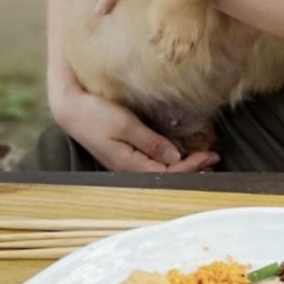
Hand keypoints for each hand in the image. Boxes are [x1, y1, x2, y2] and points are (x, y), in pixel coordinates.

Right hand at [49, 73, 219, 173]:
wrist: (69, 109)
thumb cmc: (93, 114)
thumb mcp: (125, 124)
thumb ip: (150, 142)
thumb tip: (175, 156)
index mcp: (129, 165)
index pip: (169, 172)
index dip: (192, 166)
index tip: (210, 154)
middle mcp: (129, 168)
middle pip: (167, 175)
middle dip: (192, 168)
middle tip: (214, 157)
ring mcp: (126, 163)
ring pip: (161, 170)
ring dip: (183, 165)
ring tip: (204, 158)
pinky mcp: (125, 154)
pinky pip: (153, 162)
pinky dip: (171, 159)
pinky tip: (180, 153)